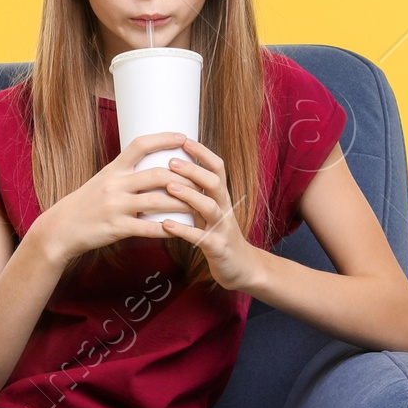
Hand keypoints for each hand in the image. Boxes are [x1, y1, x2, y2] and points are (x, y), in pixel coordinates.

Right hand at [29, 131, 192, 265]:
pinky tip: (180, 229)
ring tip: (198, 205)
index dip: (163, 138)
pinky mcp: (116, 228)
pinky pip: (148, 228)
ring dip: (181, 204)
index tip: (183, 137)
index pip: (140, 145)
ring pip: (157, 202)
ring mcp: (115, 206)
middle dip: (183, 178)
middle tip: (201, 181)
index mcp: (113, 169)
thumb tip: (152, 168)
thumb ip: (126, 175)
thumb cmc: (85, 205)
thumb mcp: (102, 182)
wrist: (61, 228)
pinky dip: (167, 229)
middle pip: (157, 175)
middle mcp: (115, 185)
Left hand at [156, 138, 261, 290]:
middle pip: (214, 182)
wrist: (241, 267)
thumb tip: (170, 173)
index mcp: (221, 197)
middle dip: (194, 170)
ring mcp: (222, 228)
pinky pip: (200, 237)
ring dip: (189, 195)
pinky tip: (166, 225)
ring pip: (209, 207)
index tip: (183, 139)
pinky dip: (183, 230)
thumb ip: (196, 194)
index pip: (217, 167)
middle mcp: (224, 208)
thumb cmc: (218, 236)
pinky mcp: (217, 247)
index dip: (202, 152)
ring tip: (170, 187)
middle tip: (171, 161)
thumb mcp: (210, 211)